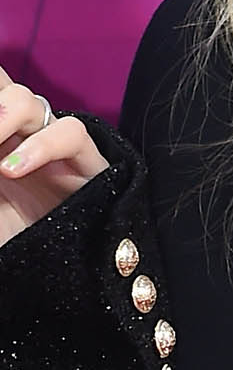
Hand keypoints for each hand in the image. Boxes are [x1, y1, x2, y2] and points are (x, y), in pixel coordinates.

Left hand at [0, 72, 110, 247]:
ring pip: (29, 100)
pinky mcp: (86, 162)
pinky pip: (70, 133)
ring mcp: (50, 146)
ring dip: (2, 114)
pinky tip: (11, 169)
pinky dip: (39, 146)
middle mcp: (18, 135)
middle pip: (2, 87)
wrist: (49, 282)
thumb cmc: (10, 238)